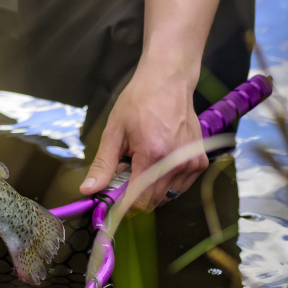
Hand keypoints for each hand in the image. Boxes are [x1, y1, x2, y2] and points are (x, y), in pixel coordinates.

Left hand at [79, 67, 208, 211]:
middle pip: (153, 200)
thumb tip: (88, 190)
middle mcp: (177, 164)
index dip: (123, 205)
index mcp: (153, 156)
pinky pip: (180, 185)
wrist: (167, 82)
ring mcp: (192, 164)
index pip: (139, 200)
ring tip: (140, 163)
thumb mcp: (114, 131)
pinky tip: (157, 161)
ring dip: (151, 189)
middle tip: (123, 174)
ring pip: (168, 195)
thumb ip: (103, 165)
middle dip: (135, 195)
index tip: (111, 201)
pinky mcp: (200, 162)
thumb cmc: (138, 102)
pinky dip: (166, 181)